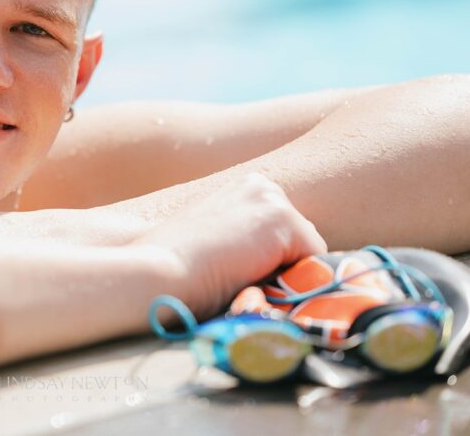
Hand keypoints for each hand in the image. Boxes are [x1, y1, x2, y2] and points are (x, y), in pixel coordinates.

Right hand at [133, 173, 326, 319]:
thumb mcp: (213, 245)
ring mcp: (273, 200)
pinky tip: (252, 282)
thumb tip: (281, 269)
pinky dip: (292, 285)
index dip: (269, 263)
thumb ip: (244, 244)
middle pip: (301, 241)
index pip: (284, 234)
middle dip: (282, 266)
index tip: (237, 274)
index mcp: (244, 189)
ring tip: (243, 283)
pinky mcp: (283, 220)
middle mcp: (262, 185)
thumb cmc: (172, 269)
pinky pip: (313, 266)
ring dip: (285, 275)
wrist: (156, 271)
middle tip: (241, 281)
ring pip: (307, 254)